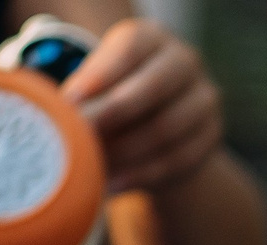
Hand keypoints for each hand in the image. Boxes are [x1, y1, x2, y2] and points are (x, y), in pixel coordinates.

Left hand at [62, 19, 224, 197]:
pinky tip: (114, 184)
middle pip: (152, 89)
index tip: (70, 104)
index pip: (128, 51)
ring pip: (166, 129)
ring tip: (96, 168)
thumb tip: (56, 116)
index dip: (98, 77)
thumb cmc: (116, 94)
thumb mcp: (100, 81)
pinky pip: (178, 159)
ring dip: (126, 152)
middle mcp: (184, 61)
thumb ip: (83, 92)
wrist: (159, 122)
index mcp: (152, 38)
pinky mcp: (211, 135)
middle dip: (114, 116)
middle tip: (84, 139)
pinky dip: (142, 175)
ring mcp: (204, 98)